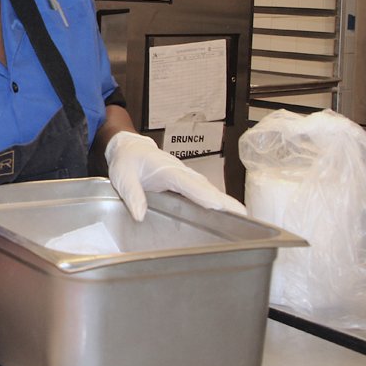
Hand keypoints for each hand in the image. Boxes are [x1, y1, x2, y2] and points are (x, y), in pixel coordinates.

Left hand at [105, 130, 246, 220]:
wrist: (128, 147)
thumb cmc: (127, 160)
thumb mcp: (122, 177)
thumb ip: (132, 195)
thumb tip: (140, 215)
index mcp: (167, 170)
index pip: (188, 183)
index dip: (203, 194)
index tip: (218, 205)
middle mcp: (180, 172)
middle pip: (206, 188)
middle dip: (224, 201)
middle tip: (243, 216)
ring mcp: (185, 177)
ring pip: (208, 190)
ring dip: (224, 202)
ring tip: (242, 218)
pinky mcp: (184, 183)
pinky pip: (203, 192)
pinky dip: (216, 202)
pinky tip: (225, 213)